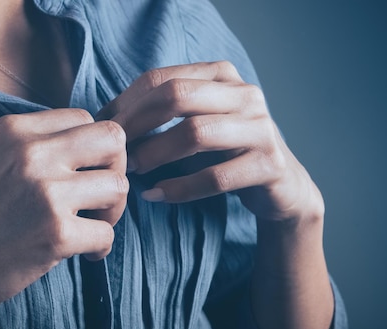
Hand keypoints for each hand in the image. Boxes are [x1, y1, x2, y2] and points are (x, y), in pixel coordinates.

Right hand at [0, 108, 127, 324]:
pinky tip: (84, 255)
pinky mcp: (55, 233)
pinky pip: (107, 234)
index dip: (96, 148)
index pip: (86, 118)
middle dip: (117, 169)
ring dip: (113, 211)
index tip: (87, 174)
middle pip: (113, 140)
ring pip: (119, 186)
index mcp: (16, 130)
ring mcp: (46, 193)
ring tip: (92, 227)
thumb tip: (85, 147)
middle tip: (102, 198)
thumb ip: (33, 145)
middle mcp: (32, 154)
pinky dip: (101, 247)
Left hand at [97, 61, 322, 221]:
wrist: (283, 186)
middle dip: (137, 123)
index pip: (162, 78)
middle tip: (115, 150)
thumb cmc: (227, 152)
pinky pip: (215, 177)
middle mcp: (245, 94)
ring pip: (196, 133)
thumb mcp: (198, 122)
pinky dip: (180, 188)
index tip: (104, 130)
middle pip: (177, 96)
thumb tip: (103, 118)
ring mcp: (260, 127)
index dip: (126, 104)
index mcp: (222, 75)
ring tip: (133, 171)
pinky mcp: (269, 164)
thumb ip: (162, 113)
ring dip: (156, 153)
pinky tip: (156, 195)